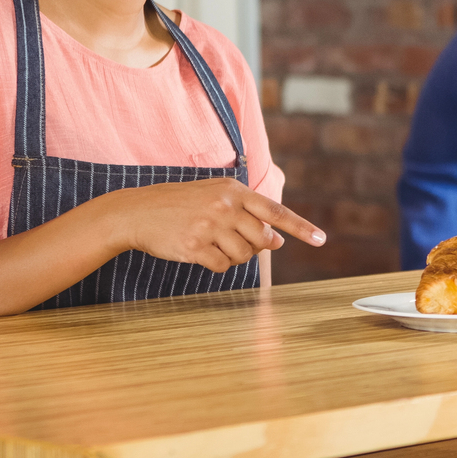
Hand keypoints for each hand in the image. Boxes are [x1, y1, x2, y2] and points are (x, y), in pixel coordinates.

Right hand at [108, 178, 324, 270]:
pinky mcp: (194, 246)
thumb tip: (277, 240)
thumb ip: (247, 214)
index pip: (275, 211)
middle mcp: (224, 206)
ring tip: (212, 242)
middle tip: (232, 239)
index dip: (300, 226)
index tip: (320, 239)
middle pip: (262, 240)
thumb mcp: (214, 196)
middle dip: (255, 247)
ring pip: (244, 256)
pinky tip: (200, 251)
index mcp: (233, 190)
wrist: (136, 211)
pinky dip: (217, 264)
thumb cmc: (180, 204)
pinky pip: (223, 266)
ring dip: (234, 256)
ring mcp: (209, 226)